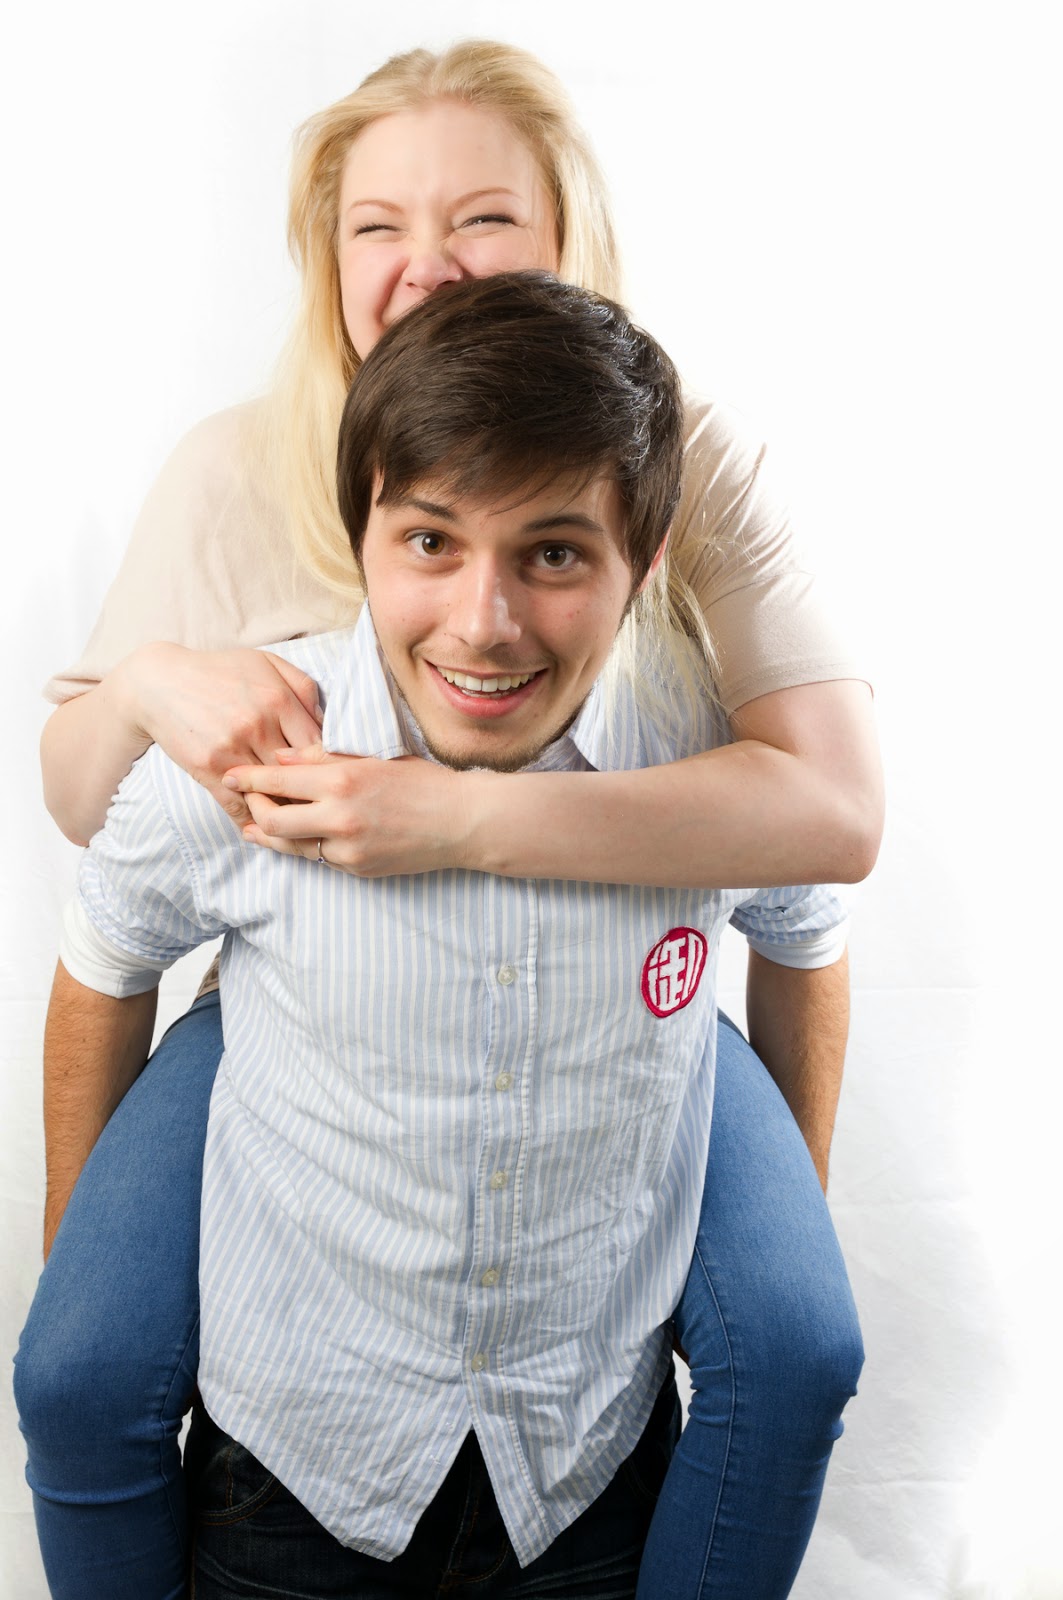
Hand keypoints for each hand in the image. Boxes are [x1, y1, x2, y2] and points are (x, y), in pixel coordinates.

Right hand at [124, 644, 323, 825]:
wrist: (159, 682)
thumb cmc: (219, 671)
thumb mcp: (265, 663)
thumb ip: (302, 687)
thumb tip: (326, 721)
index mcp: (278, 700)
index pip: (320, 747)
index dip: (331, 767)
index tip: (335, 780)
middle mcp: (257, 726)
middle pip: (298, 774)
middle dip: (314, 794)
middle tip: (325, 808)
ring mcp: (231, 749)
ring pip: (270, 793)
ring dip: (285, 810)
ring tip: (298, 821)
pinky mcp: (207, 768)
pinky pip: (237, 804)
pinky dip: (252, 819)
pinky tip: (262, 826)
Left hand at [223, 746, 471, 876]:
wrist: (461, 822)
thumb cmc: (421, 781)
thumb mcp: (373, 757)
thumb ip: (323, 757)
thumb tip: (281, 757)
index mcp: (342, 779)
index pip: (277, 779)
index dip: (247, 777)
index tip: (229, 774)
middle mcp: (339, 816)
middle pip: (270, 819)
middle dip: (252, 809)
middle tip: (247, 800)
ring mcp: (347, 848)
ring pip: (289, 846)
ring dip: (268, 835)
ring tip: (256, 826)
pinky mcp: (356, 869)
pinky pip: (318, 858)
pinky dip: (305, 845)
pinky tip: (301, 836)